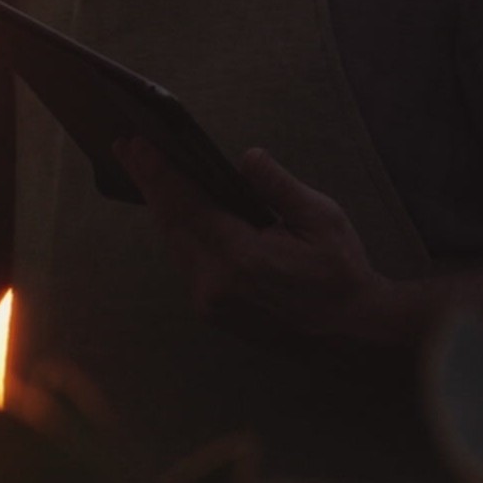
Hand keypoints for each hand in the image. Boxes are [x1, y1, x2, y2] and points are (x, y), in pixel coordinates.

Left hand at [115, 138, 406, 344]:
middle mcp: (215, 283)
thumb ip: (278, 186)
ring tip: (146, 171)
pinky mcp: (211, 312)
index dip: (156, 172)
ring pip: (174, 243)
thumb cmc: (342, 275)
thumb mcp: (322, 219)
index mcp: (240, 258)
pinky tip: (176, 211)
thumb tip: (246, 157)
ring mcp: (209, 302)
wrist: (354, 336)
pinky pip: (186, 262)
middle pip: (170, 223)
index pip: (185, 205)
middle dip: (148, 183)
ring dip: (162, 208)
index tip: (133, 145)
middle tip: (128, 148)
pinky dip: (179, 232)